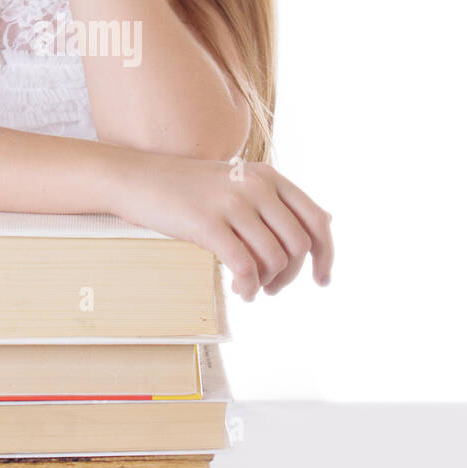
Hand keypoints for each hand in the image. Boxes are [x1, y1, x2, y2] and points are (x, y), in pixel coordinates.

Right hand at [109, 153, 333, 300]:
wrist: (139, 178)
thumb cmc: (190, 188)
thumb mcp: (240, 182)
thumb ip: (279, 199)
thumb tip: (327, 220)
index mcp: (270, 176)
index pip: (317, 220)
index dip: (326, 255)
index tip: (322, 280)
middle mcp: (257, 186)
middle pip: (298, 245)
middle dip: (290, 275)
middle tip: (273, 288)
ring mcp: (233, 203)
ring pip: (274, 258)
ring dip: (268, 284)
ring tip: (251, 288)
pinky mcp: (208, 224)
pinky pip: (245, 266)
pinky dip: (249, 286)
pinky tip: (240, 290)